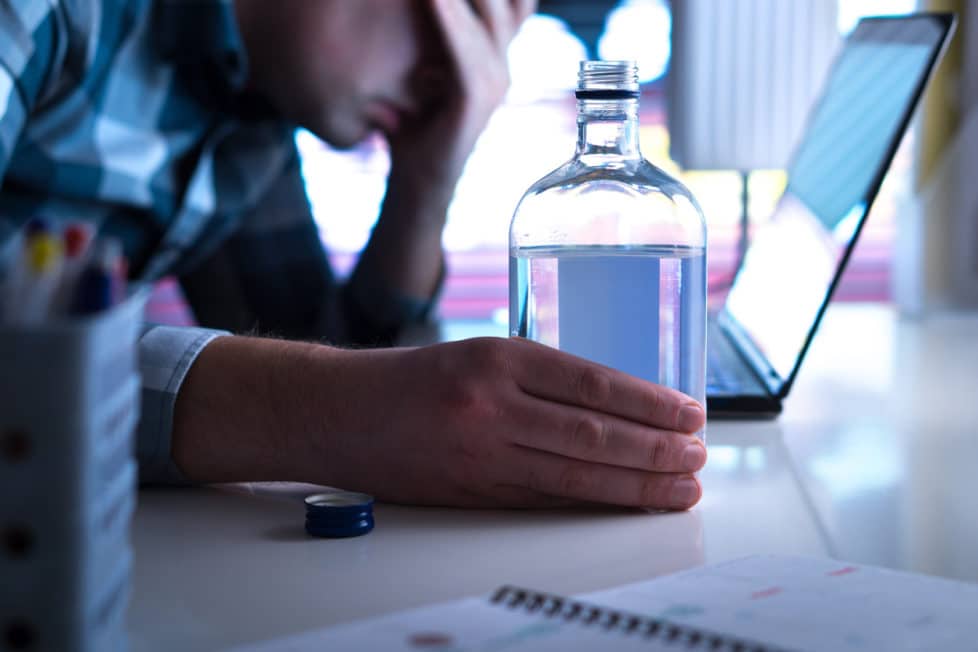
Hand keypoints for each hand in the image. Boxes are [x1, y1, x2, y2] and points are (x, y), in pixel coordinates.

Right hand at [303, 337, 706, 509]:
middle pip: (594, 433)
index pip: (593, 383)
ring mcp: (481, 452)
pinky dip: (592, 503)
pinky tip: (626, 503)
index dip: (650, 403)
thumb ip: (538, 379)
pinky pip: (544, 499)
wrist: (339, 412)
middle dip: (657, 450)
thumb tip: (615, 408)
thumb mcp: (477, 355)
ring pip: (576, 474)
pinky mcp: (471, 492)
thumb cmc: (411, 380)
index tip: (689, 414)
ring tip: (683, 487)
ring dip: (638, 484)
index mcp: (498, 358)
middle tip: (700, 457)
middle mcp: (492, 404)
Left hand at [386, 0, 534, 207]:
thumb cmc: (411, 118)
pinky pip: (467, 50)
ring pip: (490, 10)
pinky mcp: (476, 102)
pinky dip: (448, 16)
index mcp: (493, 44)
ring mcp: (496, 78)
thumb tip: (419, 1)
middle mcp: (503, 55)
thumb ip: (432, 26)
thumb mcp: (422, 61)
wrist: (417, 184)